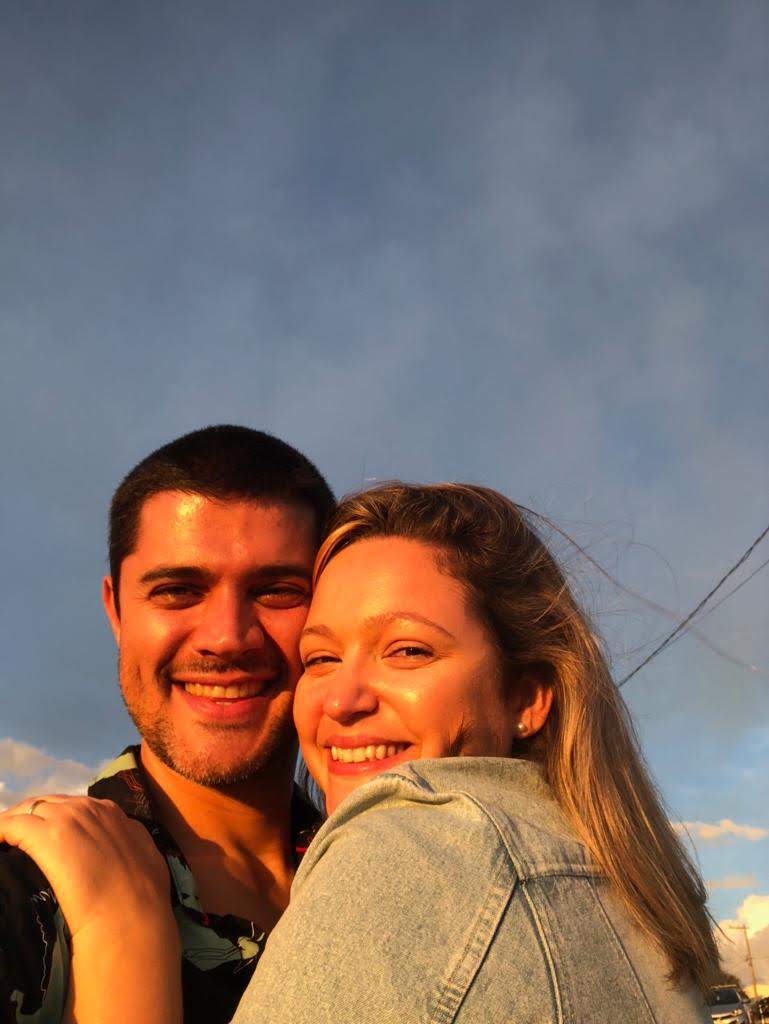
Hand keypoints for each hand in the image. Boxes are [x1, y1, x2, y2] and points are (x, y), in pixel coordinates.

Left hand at [0, 795, 181, 1023]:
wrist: (130, 912)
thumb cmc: (142, 895)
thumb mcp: (146, 856)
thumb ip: (131, 842)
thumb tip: (123, 845)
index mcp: (111, 812)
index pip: (75, 806)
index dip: (58, 820)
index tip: (50, 836)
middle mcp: (87, 808)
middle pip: (48, 803)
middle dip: (32, 817)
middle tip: (18, 839)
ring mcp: (65, 819)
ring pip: (28, 809)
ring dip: (15, 824)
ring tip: (3, 842)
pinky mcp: (44, 835)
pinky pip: (9, 825)